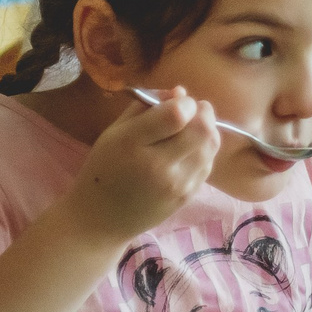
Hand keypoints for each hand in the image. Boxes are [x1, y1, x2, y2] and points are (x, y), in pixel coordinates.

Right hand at [56, 87, 219, 246]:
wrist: (101, 219)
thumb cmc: (104, 169)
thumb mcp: (114, 132)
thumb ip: (145, 108)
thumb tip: (180, 92)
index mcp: (133, 144)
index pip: (177, 114)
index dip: (185, 102)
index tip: (178, 101)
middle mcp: (158, 165)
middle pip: (202, 130)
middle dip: (203, 112)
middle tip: (195, 109)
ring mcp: (176, 184)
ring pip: (210, 146)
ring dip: (208, 130)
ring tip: (193, 126)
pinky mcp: (187, 196)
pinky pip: (208, 164)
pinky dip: (204, 150)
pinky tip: (190, 148)